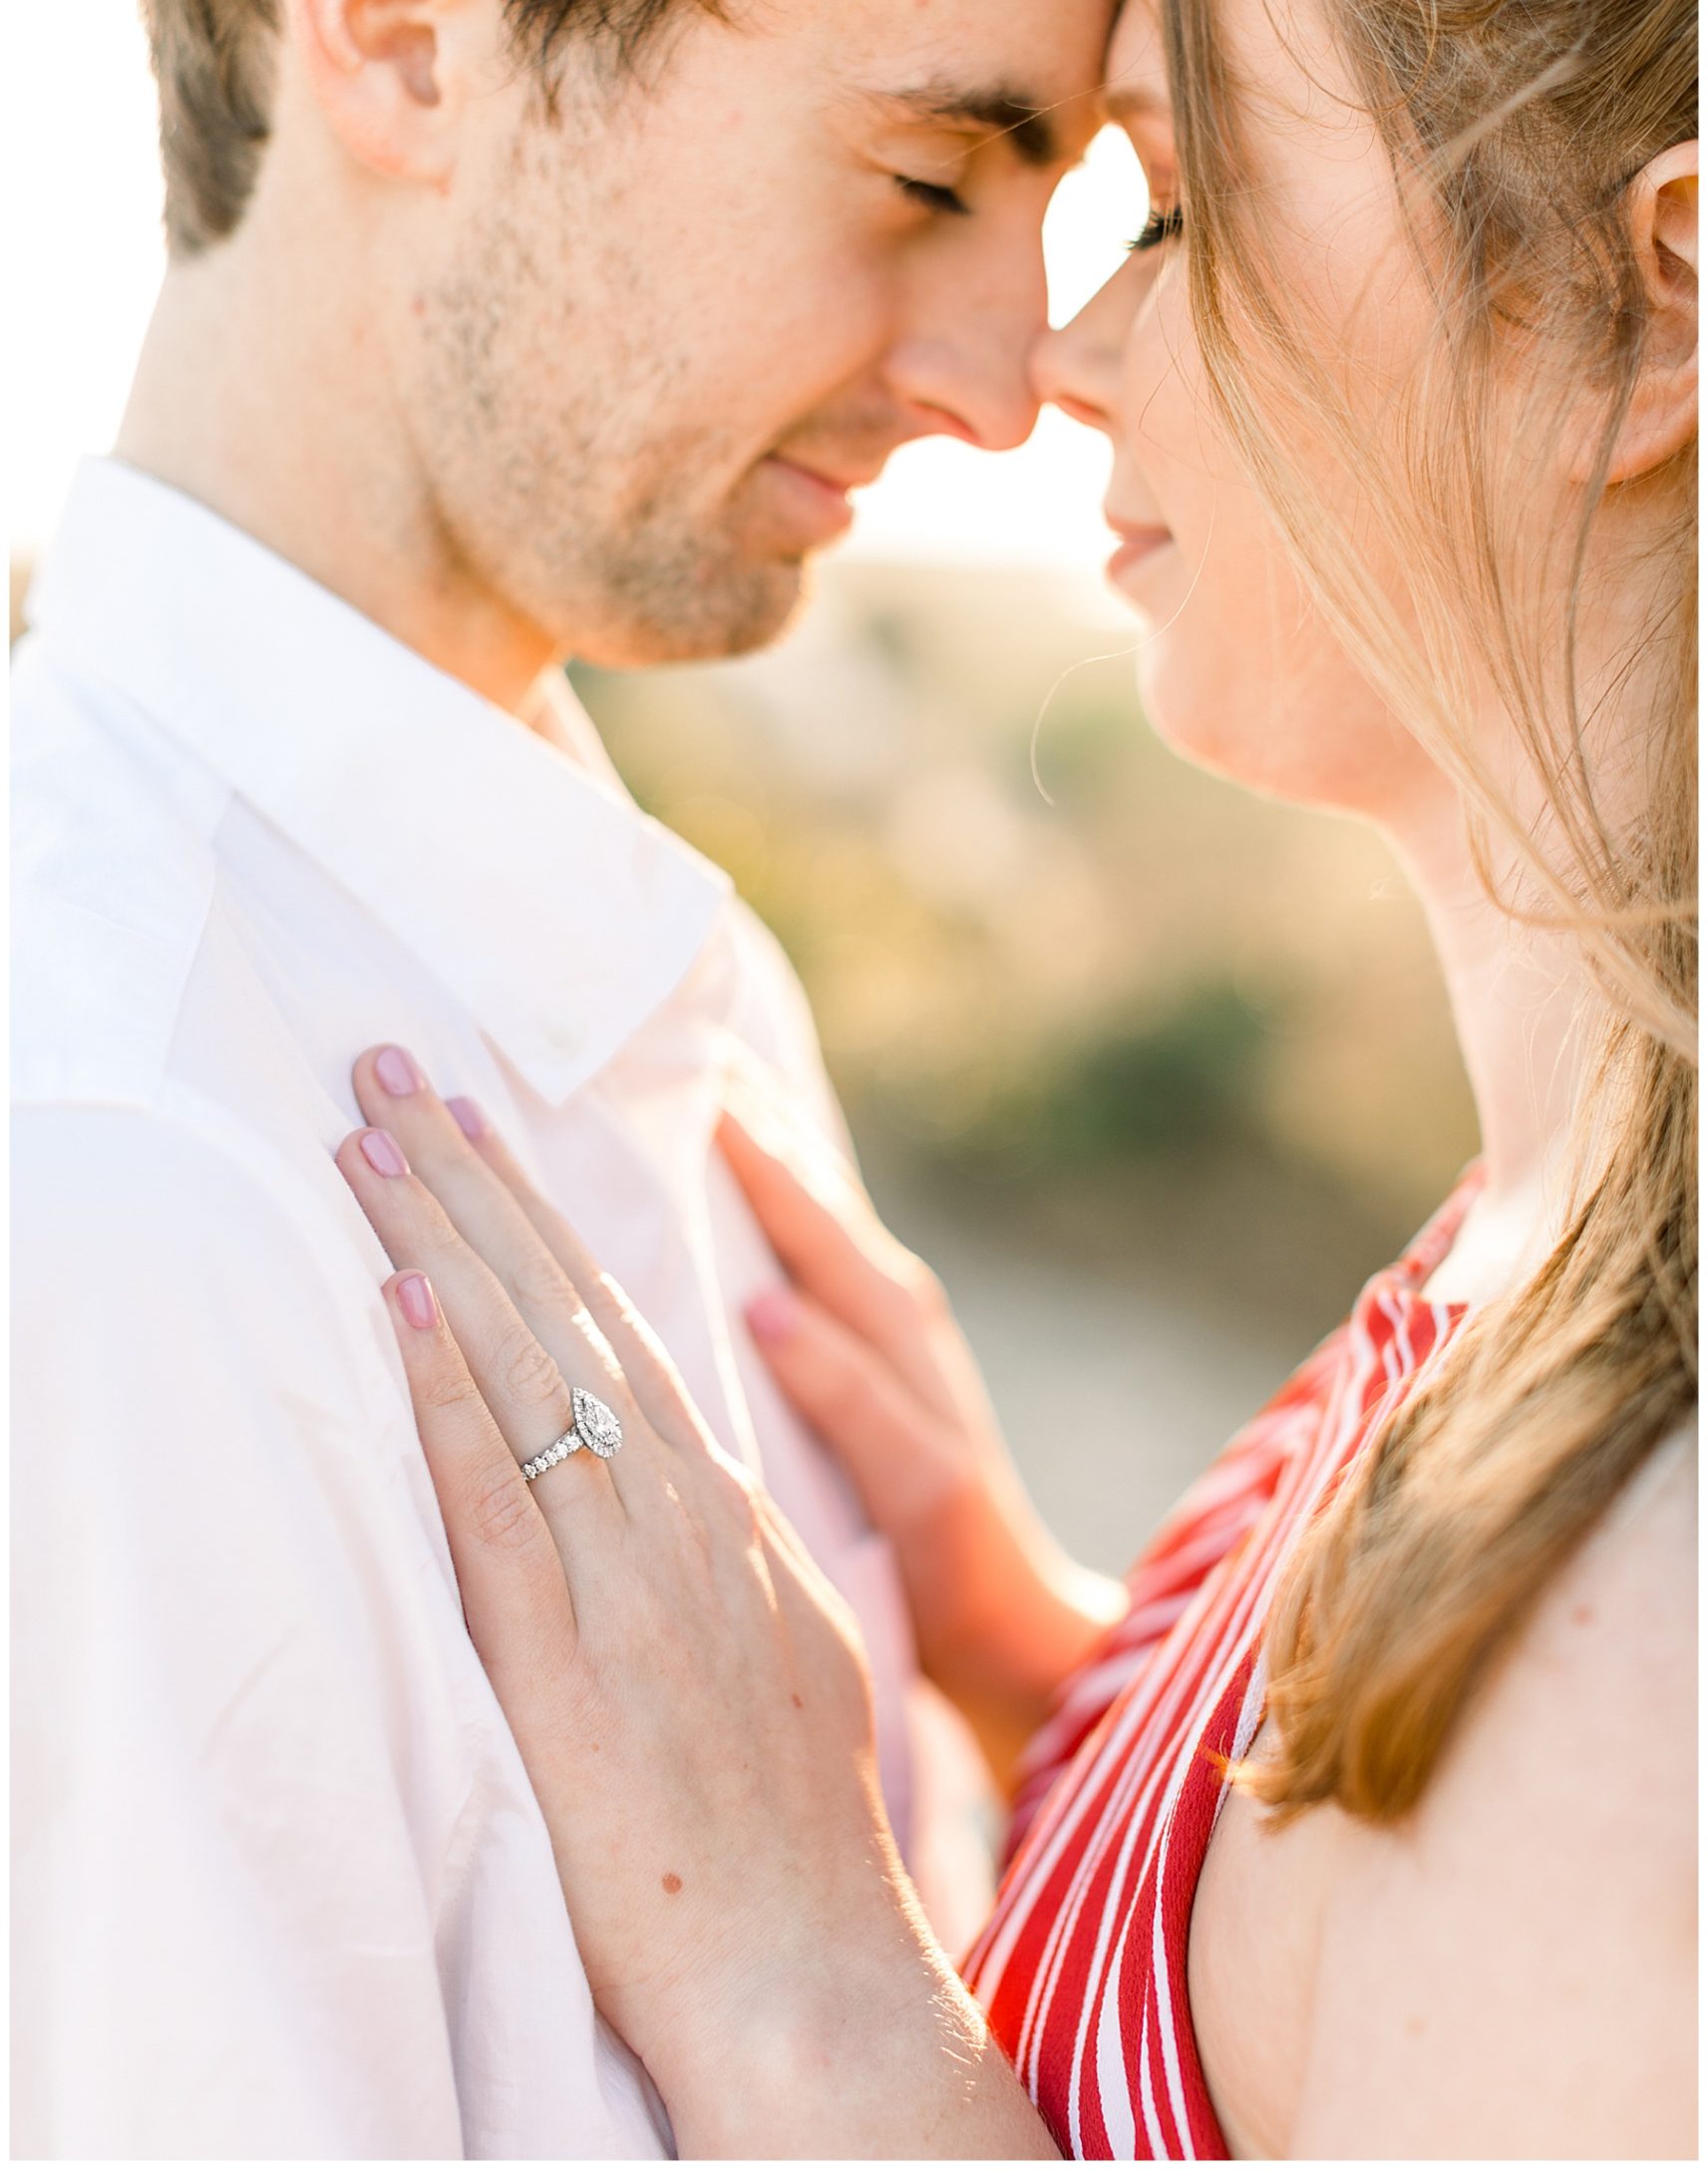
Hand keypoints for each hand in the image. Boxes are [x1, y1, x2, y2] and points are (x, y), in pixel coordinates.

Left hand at [336, 1050, 1054, 2158]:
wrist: (815, 1973)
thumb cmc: (790, 1840)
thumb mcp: (782, 1657)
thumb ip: (732, 1563)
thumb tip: (696, 1494)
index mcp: (728, 1515)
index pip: (616, 1326)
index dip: (534, 1221)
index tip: (473, 1127)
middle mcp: (685, 1516)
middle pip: (566, 1309)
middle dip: (474, 1176)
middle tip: (394, 1064)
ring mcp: (633, 1577)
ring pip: (529, 1368)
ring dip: (442, 1239)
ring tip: (371, 1135)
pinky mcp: (574, 1657)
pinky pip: (500, 1494)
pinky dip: (447, 1389)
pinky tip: (400, 1301)